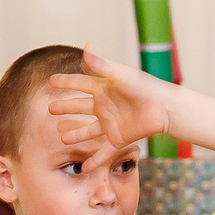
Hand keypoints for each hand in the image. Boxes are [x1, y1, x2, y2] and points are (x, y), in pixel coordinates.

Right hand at [46, 46, 170, 151]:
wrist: (164, 108)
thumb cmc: (144, 88)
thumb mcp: (120, 76)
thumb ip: (101, 64)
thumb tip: (87, 45)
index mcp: (104, 89)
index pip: (80, 83)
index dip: (66, 82)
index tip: (51, 81)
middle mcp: (105, 106)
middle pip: (80, 106)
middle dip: (66, 107)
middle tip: (50, 109)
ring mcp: (111, 124)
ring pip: (89, 131)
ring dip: (76, 134)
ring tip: (62, 137)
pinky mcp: (119, 139)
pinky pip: (104, 152)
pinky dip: (95, 161)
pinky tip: (84, 168)